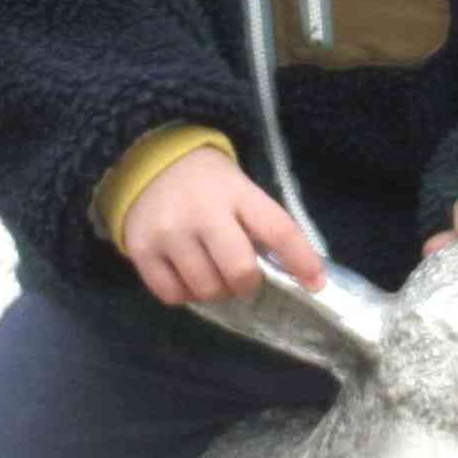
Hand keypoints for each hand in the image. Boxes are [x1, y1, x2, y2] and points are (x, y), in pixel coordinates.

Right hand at [119, 146, 325, 306]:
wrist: (150, 162)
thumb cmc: (207, 183)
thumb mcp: (240, 189)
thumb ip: (261, 224)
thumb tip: (294, 273)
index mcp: (237, 193)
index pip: (279, 230)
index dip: (302, 261)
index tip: (316, 284)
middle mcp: (202, 212)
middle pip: (240, 271)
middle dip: (248, 284)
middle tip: (243, 278)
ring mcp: (169, 233)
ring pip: (206, 289)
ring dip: (216, 291)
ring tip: (212, 274)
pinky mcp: (141, 249)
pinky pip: (172, 294)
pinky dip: (185, 294)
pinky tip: (187, 276)